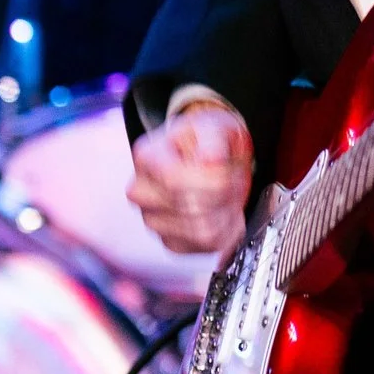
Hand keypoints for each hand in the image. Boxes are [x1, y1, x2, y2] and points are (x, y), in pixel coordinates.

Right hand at [129, 102, 253, 259]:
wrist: (211, 157)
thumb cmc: (210, 142)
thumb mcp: (217, 127)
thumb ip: (214, 140)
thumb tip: (210, 160)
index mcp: (147, 157)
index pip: (175, 181)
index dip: (212, 179)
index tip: (227, 169)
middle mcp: (141, 192)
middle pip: (193, 208)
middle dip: (226, 194)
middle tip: (232, 178)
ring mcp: (152, 220)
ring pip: (201, 231)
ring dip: (228, 212)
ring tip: (228, 194)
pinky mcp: (169, 242)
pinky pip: (206, 246)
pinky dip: (227, 230)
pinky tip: (223, 211)